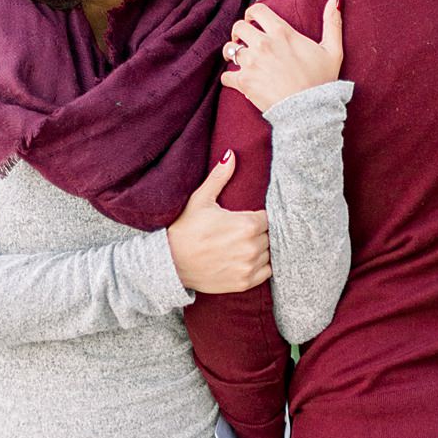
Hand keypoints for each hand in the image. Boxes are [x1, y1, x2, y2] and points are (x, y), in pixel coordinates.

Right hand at [166, 151, 271, 292]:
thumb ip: (219, 177)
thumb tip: (231, 154)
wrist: (169, 263)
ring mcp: (249, 266)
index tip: (246, 217)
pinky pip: (266, 272)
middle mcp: (251, 247)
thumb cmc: (184, 229)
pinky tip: (247, 259)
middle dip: (258, 232)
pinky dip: (261, 265)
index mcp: (246, 224)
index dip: (257, 216)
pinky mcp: (244, 282)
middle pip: (269, 235)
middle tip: (242, 231)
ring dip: (260, 248)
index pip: (267, 217)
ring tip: (243, 244)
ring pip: (269, 253)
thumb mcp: (200, 200)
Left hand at [221, 0, 343, 114]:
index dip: (251, 14)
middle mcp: (264, 44)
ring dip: (232, 54)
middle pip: (238, 27)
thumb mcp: (332, 50)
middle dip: (239, 32)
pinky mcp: (244, 82)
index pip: (256, 10)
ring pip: (229, 49)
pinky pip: (226, 76)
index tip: (253, 21)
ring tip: (238, 59)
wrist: (310, 111)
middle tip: (244, 40)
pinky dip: (229, 78)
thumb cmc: (321, 81)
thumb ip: (332, 22)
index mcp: (282, 32)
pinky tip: (236, 80)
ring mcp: (252, 63)